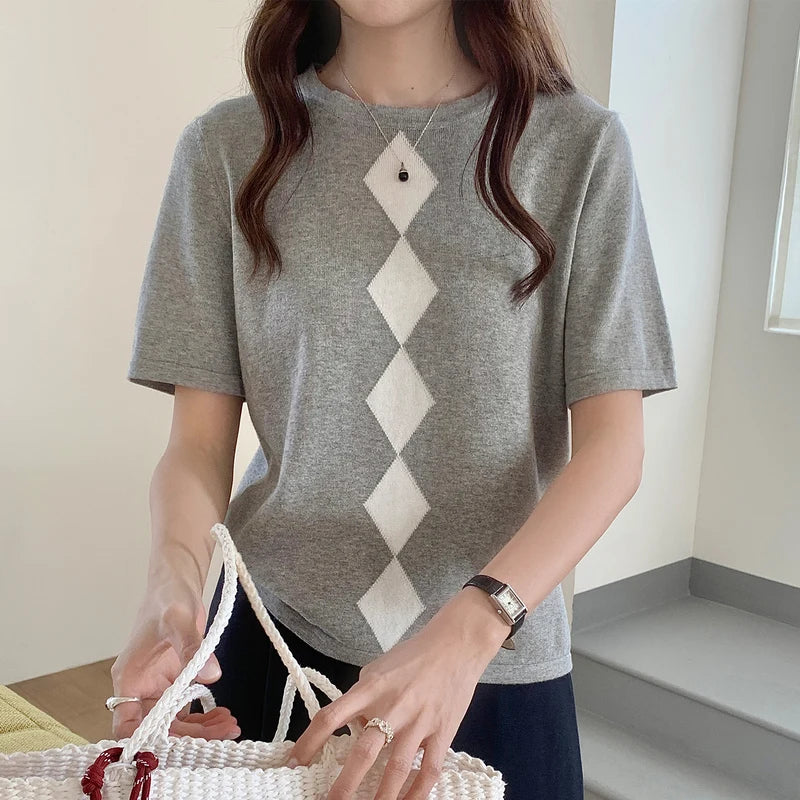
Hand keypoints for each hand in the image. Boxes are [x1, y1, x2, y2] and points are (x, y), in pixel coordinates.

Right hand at [109, 576, 239, 740]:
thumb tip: (211, 675)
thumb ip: (192, 647)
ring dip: (201, 730)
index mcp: (129, 679)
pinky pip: (188, 710)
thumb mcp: (179, 619)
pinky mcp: (178, 682)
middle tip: (223, 733)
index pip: (128, 725)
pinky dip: (205, 717)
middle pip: (159, 729)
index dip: (149, 741)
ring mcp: (160, 687)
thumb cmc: (168, 597)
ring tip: (230, 727)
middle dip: (189, 737)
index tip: (179, 746)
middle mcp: (141, 689)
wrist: (178, 582)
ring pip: (176, 723)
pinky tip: (224, 716)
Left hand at [282, 589, 509, 799]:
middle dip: (344, 785)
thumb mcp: (378, 668)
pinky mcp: (442, 732)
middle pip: (363, 751)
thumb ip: (361, 697)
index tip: (293, 764)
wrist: (456, 644)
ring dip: (380, 798)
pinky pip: (428, 771)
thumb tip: (352, 727)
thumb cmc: (413, 655)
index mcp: (371, 687)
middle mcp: (393, 706)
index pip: (331, 716)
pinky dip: (416, 794)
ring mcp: (419, 721)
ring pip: (396, 768)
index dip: (309, 742)